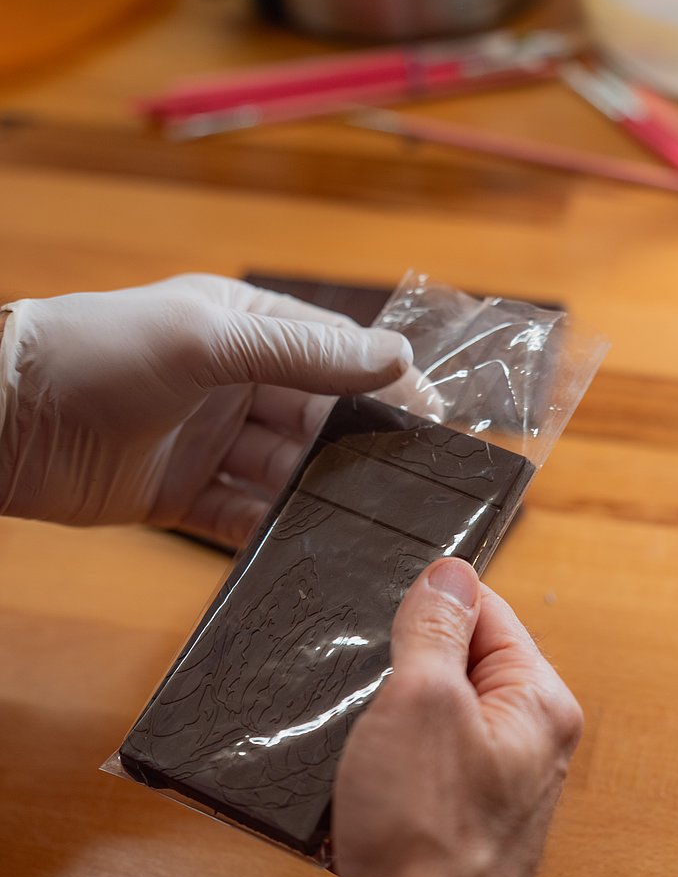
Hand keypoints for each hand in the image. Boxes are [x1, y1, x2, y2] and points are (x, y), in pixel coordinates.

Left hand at [0, 274, 414, 545]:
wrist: (3, 420)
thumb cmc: (100, 353)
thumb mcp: (208, 340)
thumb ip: (302, 353)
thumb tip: (395, 356)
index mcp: (244, 328)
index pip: (333, 352)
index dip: (383, 381)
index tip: (436, 417)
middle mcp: (234, 383)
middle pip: (317, 419)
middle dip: (358, 449)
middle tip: (411, 484)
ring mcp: (210, 442)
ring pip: (287, 472)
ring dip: (322, 494)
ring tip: (372, 523)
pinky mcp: (184, 497)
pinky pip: (245, 516)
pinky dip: (276, 531)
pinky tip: (312, 548)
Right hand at [306, 558, 582, 876]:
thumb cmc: (426, 832)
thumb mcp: (422, 700)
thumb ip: (435, 629)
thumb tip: (450, 574)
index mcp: (538, 706)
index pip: (489, 615)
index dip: (431, 603)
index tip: (384, 601)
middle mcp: (525, 749)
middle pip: (455, 669)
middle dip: (401, 663)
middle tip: (357, 665)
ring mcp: (485, 795)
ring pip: (424, 724)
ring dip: (380, 719)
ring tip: (346, 722)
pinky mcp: (443, 833)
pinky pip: (405, 775)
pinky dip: (372, 767)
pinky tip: (341, 773)